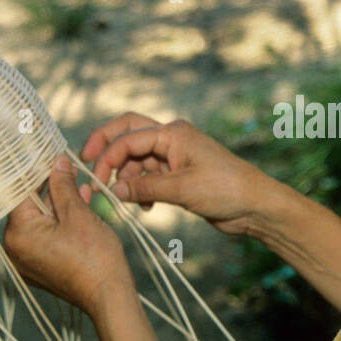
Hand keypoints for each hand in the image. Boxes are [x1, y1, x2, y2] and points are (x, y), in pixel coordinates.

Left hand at [3, 154, 131, 316]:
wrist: (108, 296)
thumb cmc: (95, 257)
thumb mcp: (78, 213)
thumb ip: (63, 185)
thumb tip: (56, 161)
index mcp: (18, 233)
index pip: (21, 191)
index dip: (38, 171)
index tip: (52, 157)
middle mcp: (15, 248)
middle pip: (29, 206)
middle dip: (52, 188)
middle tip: (71, 171)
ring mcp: (27, 261)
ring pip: (39, 222)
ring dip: (60, 205)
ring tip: (83, 191)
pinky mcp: (40, 268)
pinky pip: (45, 238)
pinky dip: (59, 224)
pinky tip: (80, 210)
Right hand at [80, 113, 271, 235]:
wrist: (254, 205)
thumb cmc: (226, 189)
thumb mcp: (181, 189)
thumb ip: (144, 188)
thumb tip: (113, 190)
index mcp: (172, 134)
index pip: (128, 139)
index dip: (107, 158)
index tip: (95, 181)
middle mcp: (171, 139)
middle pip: (128, 134)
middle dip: (106, 148)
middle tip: (86, 164)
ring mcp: (174, 156)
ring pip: (137, 159)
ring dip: (127, 179)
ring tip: (127, 201)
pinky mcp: (178, 174)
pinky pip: (148, 176)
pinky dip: (141, 189)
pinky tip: (145, 207)